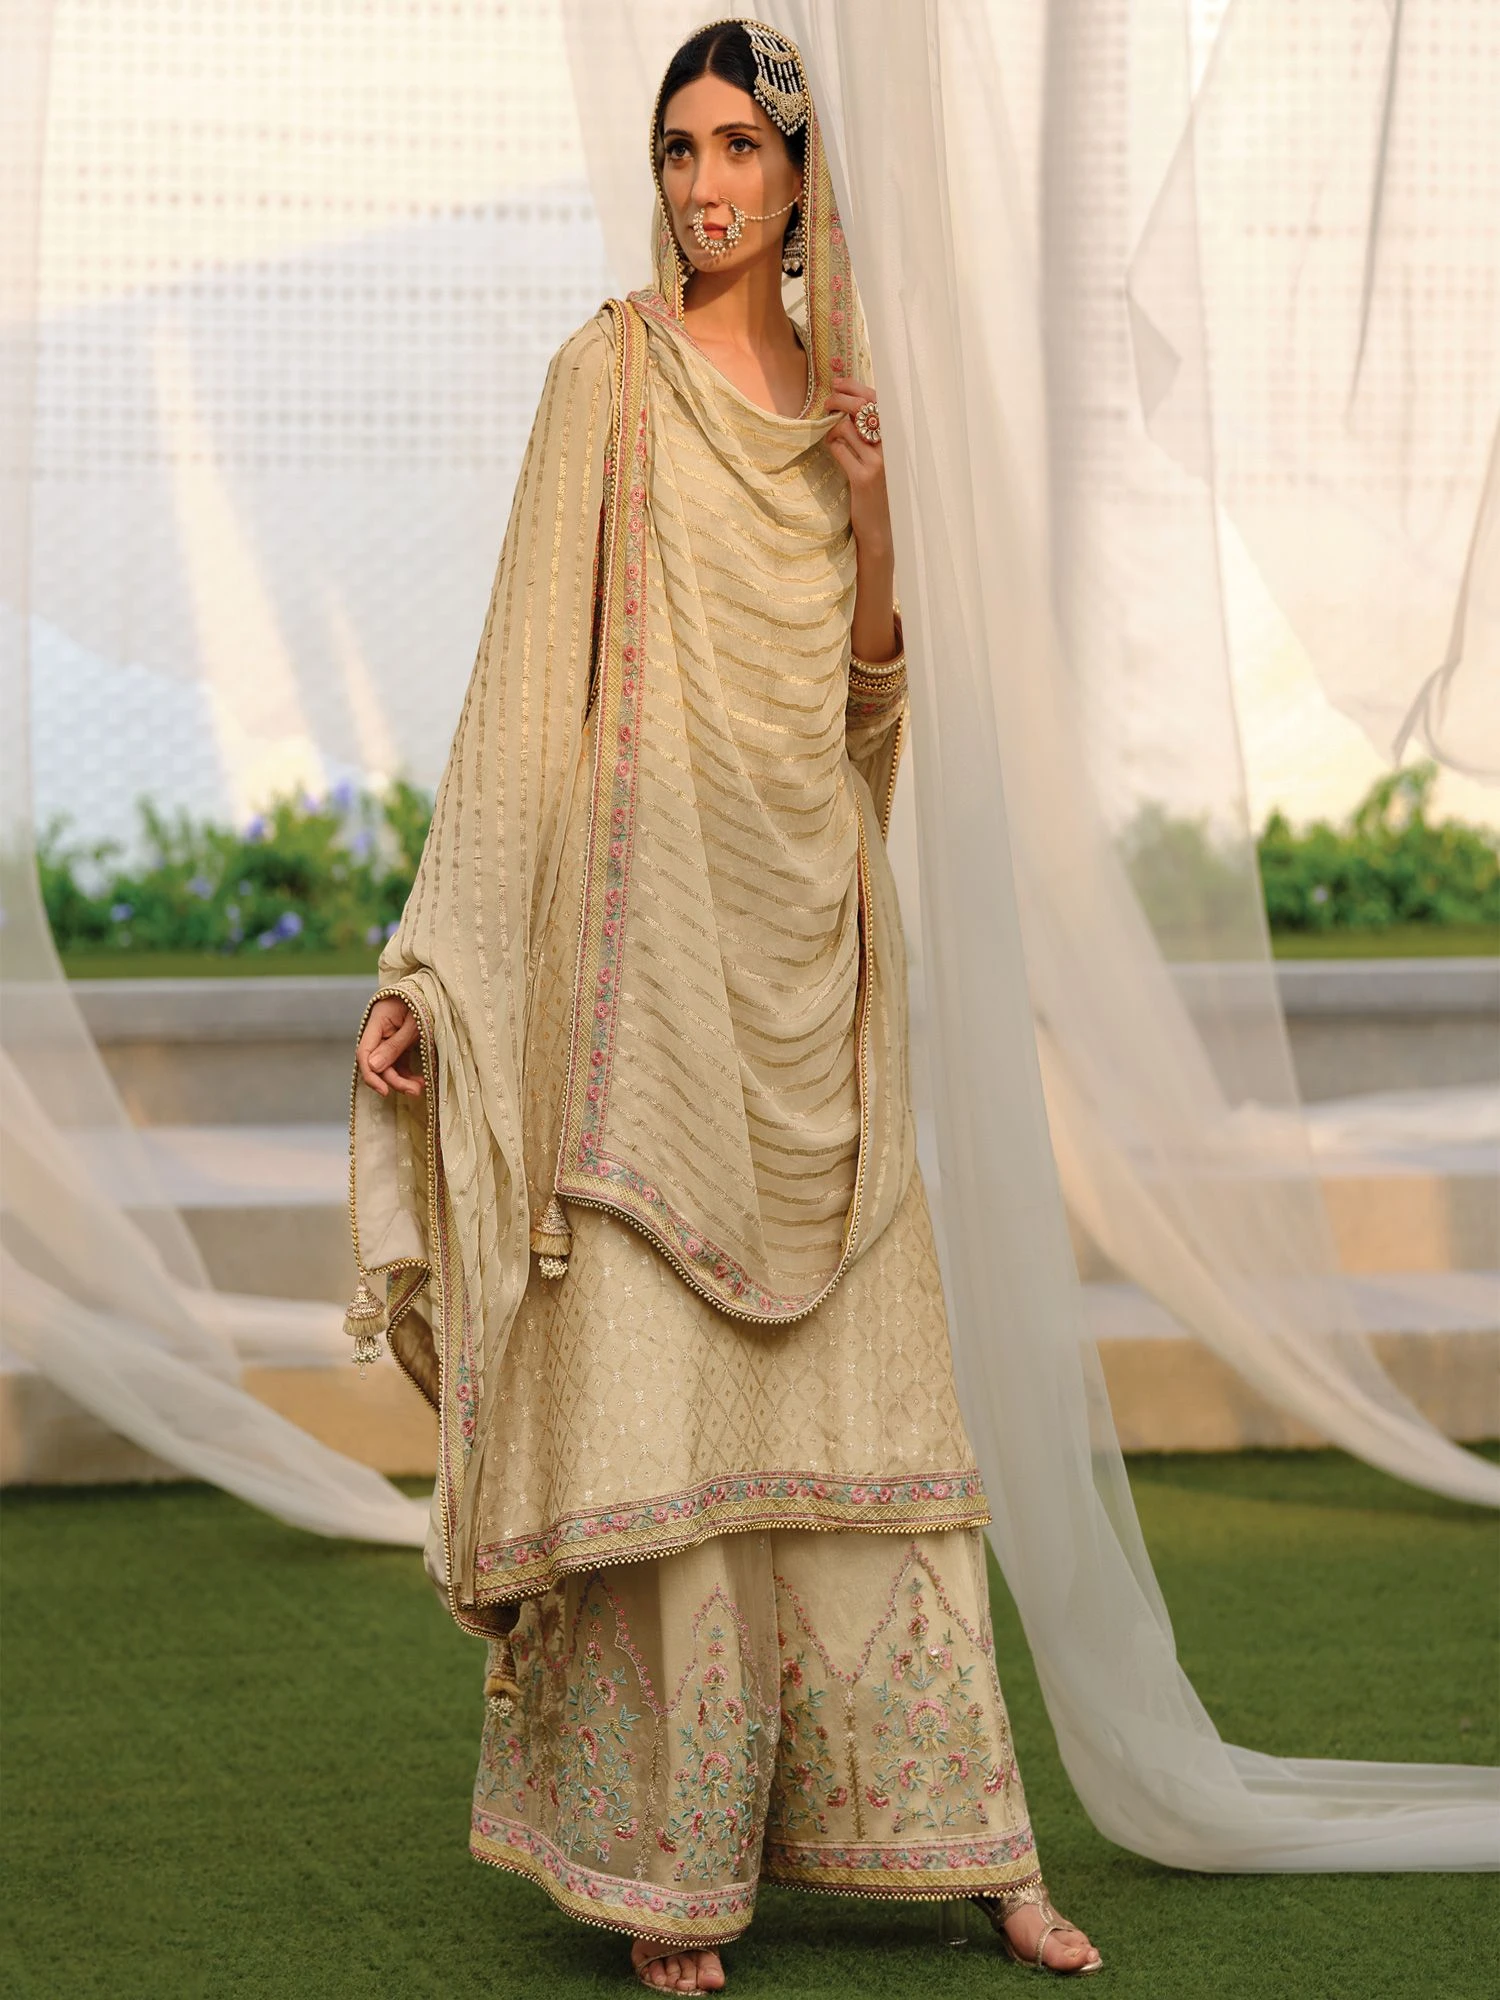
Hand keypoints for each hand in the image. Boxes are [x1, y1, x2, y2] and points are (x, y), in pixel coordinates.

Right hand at [357, 995, 423, 1096]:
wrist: (439, 991)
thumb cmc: (427, 1001)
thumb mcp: (414, 1024)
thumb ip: (394, 1046)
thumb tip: (373, 1067)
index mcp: (377, 1021)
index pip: (364, 1052)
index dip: (371, 1074)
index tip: (384, 1090)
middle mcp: (380, 1031)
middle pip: (378, 1063)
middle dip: (394, 1080)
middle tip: (415, 1091)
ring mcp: (390, 1038)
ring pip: (389, 1066)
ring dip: (402, 1080)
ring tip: (420, 1088)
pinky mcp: (401, 1043)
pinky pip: (399, 1063)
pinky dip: (407, 1074)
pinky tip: (420, 1081)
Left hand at [823, 378, 892, 560]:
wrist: (881, 527)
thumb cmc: (879, 489)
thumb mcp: (880, 457)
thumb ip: (871, 432)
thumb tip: (849, 405)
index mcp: (897, 438)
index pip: (878, 401)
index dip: (856, 388)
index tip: (838, 383)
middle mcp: (891, 447)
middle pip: (861, 409)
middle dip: (839, 400)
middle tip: (826, 404)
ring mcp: (878, 463)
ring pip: (846, 429)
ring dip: (833, 431)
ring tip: (832, 439)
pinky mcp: (863, 478)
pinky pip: (839, 450)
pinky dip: (832, 448)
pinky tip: (835, 454)